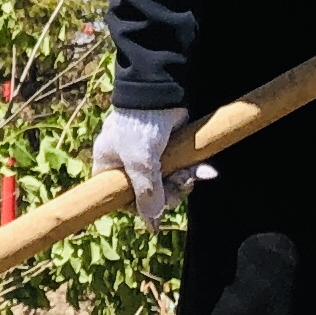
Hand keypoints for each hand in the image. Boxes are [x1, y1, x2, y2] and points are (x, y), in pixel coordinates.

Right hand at [91, 104, 212, 226]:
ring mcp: (149, 157)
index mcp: (109, 165)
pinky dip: (194, 171)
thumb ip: (146, 193)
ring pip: (168, 183)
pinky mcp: (169, 150)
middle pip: (148, 194)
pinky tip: (206, 171)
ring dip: (184, 182)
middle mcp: (127, 163)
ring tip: (194, 175)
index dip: (136, 207)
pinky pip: (181, 169)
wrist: (160, 92)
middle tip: (181, 187)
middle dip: (168, 194)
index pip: (119, 197)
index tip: (152, 209)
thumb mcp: (140, 163)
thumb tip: (152, 222)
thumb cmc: (140, 126)